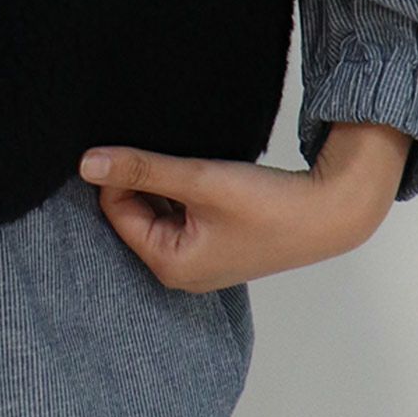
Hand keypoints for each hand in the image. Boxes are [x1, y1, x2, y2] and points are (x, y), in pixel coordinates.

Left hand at [77, 125, 411, 291]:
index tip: (137, 145)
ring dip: (163, 184)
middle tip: (165, 154)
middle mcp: (180, 271)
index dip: (120, 174)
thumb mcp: (198, 179)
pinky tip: (200, 173)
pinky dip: (182, 192)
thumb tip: (85, 163)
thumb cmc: (268, 204)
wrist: (331, 211)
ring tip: (187, 163)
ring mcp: (200, 260)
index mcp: (169, 265)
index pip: (116, 211)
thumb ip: (142, 168)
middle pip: (134, 213)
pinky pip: (181, 215)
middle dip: (140, 182)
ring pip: (158, 211)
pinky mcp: (217, 245)